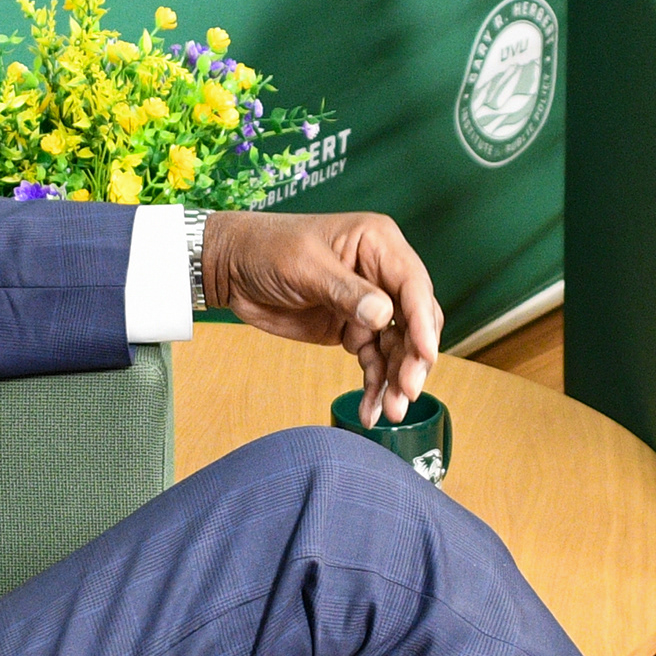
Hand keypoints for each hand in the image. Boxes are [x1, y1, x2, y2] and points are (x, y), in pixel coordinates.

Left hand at [202, 210, 442, 421]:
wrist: (230, 267)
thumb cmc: (266, 249)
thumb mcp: (304, 266)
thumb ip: (345, 292)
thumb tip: (383, 316)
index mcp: (378, 243)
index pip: (413, 285)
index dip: (422, 322)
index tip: (425, 354)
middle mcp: (381, 273)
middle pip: (413, 321)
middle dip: (413, 359)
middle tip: (406, 393)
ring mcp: (368, 304)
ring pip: (397, 347)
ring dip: (396, 380)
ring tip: (391, 412)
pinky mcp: (352, 330)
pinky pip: (374, 361)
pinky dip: (374, 385)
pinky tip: (370, 410)